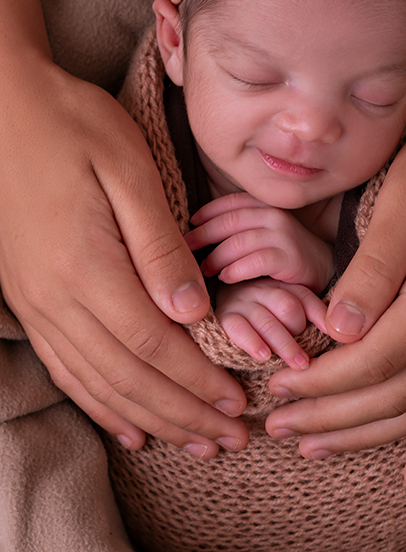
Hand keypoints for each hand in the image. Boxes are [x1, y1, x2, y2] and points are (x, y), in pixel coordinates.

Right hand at [0, 64, 247, 457]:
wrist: (6, 108)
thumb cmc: (74, 127)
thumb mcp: (129, 170)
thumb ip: (160, 246)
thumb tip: (192, 311)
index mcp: (87, 267)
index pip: (154, 346)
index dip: (198, 382)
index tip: (237, 403)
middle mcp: (56, 298)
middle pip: (128, 378)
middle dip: (184, 413)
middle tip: (231, 438)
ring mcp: (37, 303)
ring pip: (98, 384)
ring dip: (151, 418)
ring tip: (194, 442)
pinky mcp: (30, 299)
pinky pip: (67, 369)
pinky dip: (101, 404)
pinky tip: (128, 426)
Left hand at [186, 193, 334, 291]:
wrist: (321, 268)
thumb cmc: (282, 252)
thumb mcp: (261, 232)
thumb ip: (238, 227)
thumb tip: (197, 230)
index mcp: (265, 205)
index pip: (230, 202)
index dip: (207, 213)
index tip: (190, 226)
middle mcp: (274, 216)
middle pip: (229, 221)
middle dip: (204, 235)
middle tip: (188, 250)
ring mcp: (283, 235)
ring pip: (239, 242)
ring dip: (216, 257)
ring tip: (204, 270)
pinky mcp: (290, 257)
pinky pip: (256, 261)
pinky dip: (236, 270)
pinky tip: (226, 278)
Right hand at [216, 277, 327, 368]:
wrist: (217, 293)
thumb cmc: (261, 315)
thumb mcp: (286, 308)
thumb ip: (310, 313)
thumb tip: (339, 332)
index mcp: (281, 285)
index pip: (305, 298)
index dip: (319, 316)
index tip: (332, 335)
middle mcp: (262, 289)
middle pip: (287, 307)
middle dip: (300, 333)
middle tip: (310, 358)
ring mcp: (242, 300)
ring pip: (266, 319)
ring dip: (284, 344)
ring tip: (298, 364)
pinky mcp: (224, 315)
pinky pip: (238, 327)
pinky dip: (252, 342)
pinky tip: (264, 356)